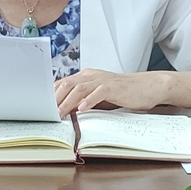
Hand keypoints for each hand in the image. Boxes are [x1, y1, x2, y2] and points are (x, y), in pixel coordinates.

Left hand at [54, 68, 170, 118]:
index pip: (64, 83)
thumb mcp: (100, 96)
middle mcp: (92, 75)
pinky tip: (82, 109)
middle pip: (68, 84)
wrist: (148, 87)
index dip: (52, 95)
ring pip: (79, 88)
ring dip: (68, 101)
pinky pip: (98, 92)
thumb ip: (84, 100)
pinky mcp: (114, 87)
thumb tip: (66, 110)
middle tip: (46, 112)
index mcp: (87, 76)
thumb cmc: (124, 93)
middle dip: (55, 99)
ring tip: (60, 113)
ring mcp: (102, 80)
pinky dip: (89, 100)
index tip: (42, 107)